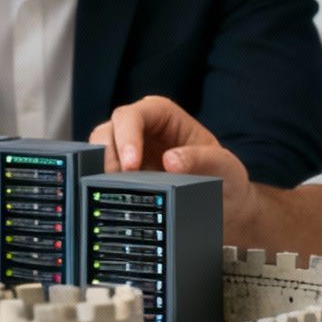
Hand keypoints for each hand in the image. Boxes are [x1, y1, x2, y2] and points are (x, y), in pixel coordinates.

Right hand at [89, 95, 258, 228]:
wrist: (223, 206)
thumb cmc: (224, 179)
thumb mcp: (224, 166)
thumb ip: (203, 159)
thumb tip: (171, 161)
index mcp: (162, 115)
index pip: (133, 115)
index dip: (127, 136)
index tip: (131, 164)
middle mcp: (140, 128)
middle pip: (107, 130)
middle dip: (107, 156)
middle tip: (115, 181)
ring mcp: (127, 151)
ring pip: (97, 151)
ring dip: (100, 171)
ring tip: (113, 192)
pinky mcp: (121, 174)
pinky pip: (100, 173)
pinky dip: (99, 183)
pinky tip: (108, 197)